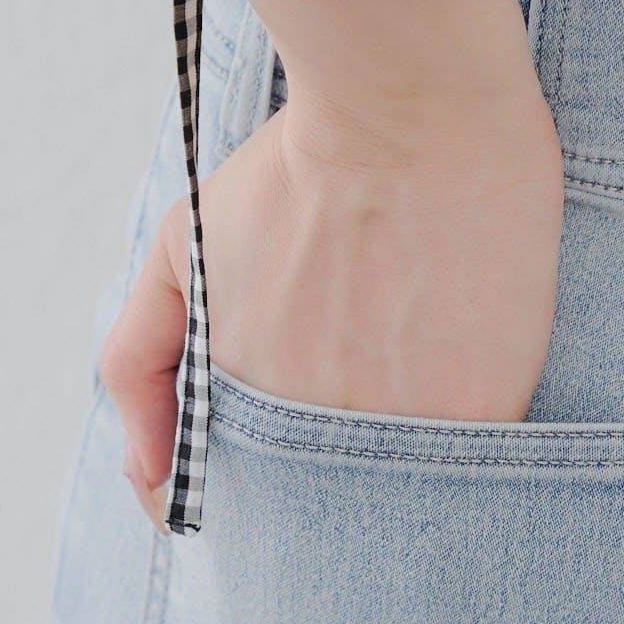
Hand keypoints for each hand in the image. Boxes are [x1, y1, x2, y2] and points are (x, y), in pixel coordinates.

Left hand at [100, 0, 564, 526]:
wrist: (410, 109)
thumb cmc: (292, 170)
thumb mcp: (177, 254)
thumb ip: (139, 366)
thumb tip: (144, 474)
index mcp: (238, 417)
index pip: (237, 505)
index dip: (258, 487)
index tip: (281, 451)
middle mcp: (313, 443)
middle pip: (324, 514)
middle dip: (335, 480)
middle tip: (363, 383)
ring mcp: (401, 435)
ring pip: (405, 498)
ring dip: (408, 462)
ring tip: (418, 365)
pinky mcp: (485, 414)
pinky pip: (478, 470)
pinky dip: (471, 444)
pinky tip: (467, 368)